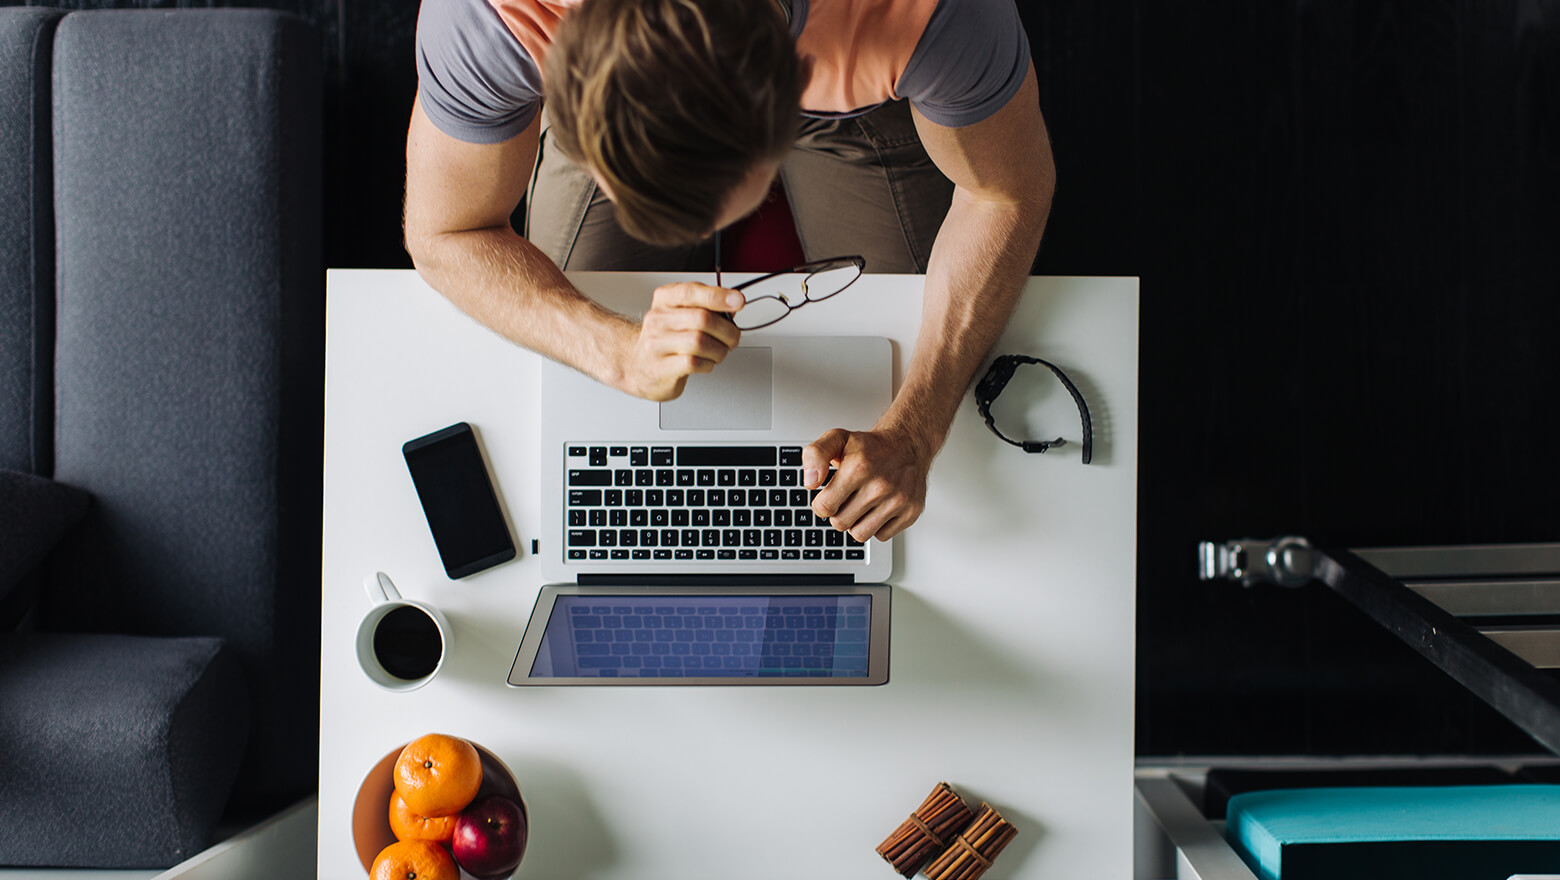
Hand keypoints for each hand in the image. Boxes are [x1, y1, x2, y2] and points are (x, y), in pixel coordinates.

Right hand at [619, 283, 742, 400]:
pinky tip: (705, 362)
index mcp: (665, 299)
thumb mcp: (684, 314)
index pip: (691, 292)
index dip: (718, 296)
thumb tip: (734, 303)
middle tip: (732, 338)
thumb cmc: (668, 339)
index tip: (738, 300)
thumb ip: (708, 306)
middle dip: (727, 331)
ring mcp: (656, 343)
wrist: (641, 366)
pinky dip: (708, 364)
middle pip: (701, 319)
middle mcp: (658, 319)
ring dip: (719, 350)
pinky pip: (693, 363)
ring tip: (718, 352)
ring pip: (699, 342)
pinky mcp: (661, 367)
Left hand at [803, 426, 932, 541]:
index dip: (822, 504)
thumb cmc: (870, 446)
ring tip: (863, 503)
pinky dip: (877, 526)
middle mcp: (880, 485)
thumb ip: (815, 455)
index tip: (829, 495)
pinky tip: (880, 507)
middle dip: (839, 513)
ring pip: (860, 535)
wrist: (907, 444)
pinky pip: (881, 536)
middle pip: (840, 524)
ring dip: (857, 522)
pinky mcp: (911, 511)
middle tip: (848, 497)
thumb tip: (811, 483)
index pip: (824, 508)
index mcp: (858, 468)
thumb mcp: (837, 439)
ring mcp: (898, 500)